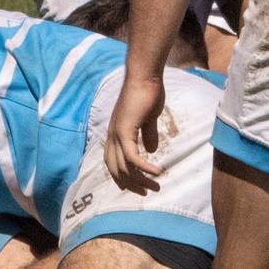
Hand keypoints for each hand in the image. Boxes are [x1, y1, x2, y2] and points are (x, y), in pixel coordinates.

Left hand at [104, 74, 166, 193]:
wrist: (144, 77)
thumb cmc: (147, 93)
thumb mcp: (148, 118)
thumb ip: (148, 134)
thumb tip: (150, 150)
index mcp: (116, 133)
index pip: (113, 162)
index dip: (124, 176)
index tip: (138, 185)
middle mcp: (112, 136)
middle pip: (116, 170)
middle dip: (131, 184)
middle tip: (147, 192)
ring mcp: (117, 134)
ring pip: (125, 167)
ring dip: (141, 180)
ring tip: (156, 187)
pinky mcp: (125, 131)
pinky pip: (132, 158)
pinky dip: (144, 168)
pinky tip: (157, 173)